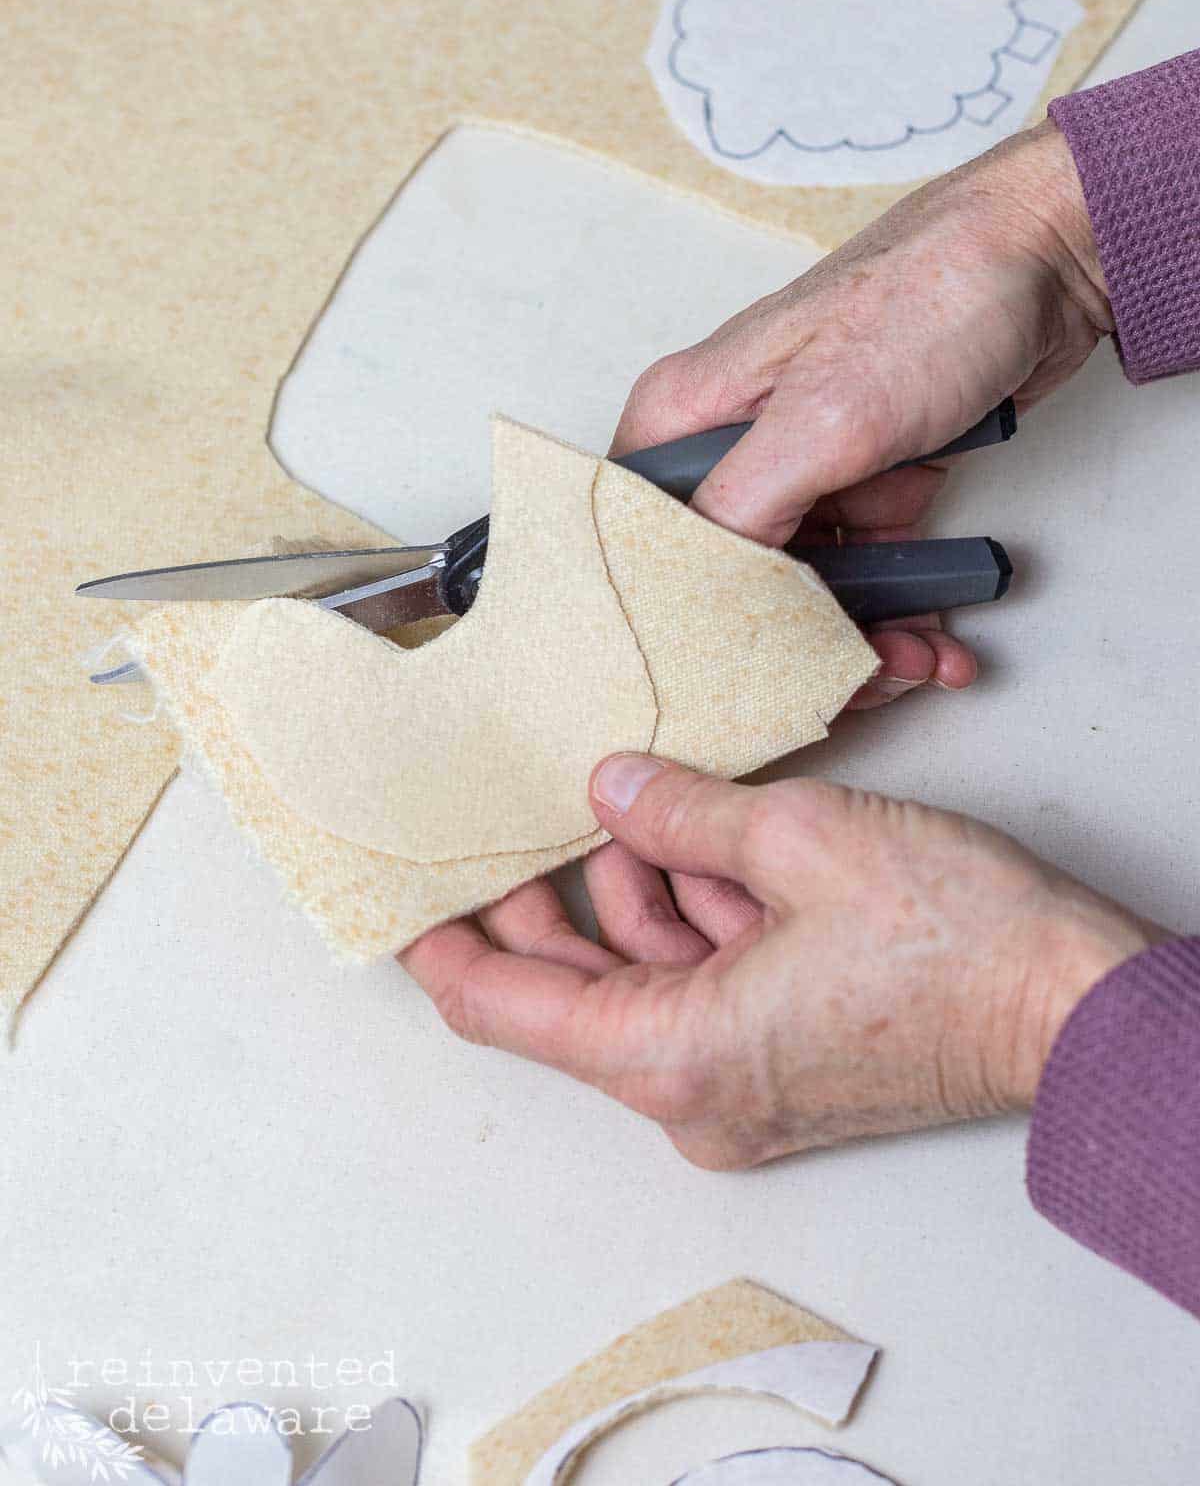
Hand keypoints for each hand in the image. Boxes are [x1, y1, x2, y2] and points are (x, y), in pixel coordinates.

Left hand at [402, 757, 1153, 1168]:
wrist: (1072, 1006)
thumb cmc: (959, 951)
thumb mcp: (799, 840)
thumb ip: (682, 812)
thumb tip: (613, 789)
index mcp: (675, 1056)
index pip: (504, 1006)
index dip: (441, 944)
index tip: (400, 895)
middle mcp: (693, 1092)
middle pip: (567, 991)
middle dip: (541, 896)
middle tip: (514, 814)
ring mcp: (739, 1085)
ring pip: (637, 979)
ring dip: (631, 891)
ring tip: (635, 802)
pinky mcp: (781, 1061)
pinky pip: (699, 986)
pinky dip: (692, 915)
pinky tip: (703, 840)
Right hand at [613, 119, 1110, 708]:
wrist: (1050, 260)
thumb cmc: (932, 299)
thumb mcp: (824, 415)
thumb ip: (743, 508)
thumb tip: (697, 593)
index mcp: (686, 415)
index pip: (642, 540)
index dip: (681, 616)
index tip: (737, 668)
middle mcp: (732, 443)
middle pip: (729, 579)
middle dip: (795, 642)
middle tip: (854, 674)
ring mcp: (802, 464)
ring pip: (805, 586)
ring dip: (865, 635)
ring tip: (917, 658)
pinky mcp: (865, 478)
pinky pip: (866, 566)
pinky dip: (904, 607)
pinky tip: (941, 635)